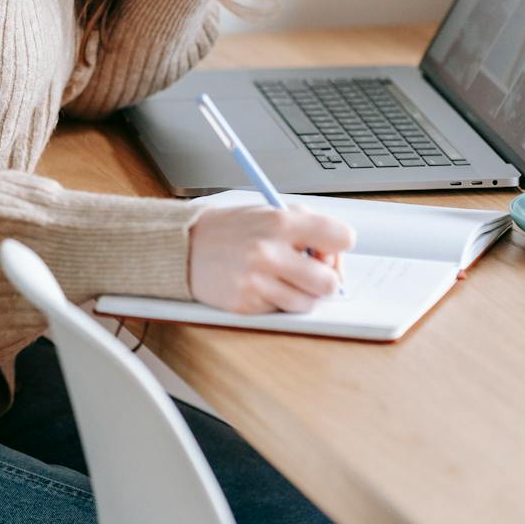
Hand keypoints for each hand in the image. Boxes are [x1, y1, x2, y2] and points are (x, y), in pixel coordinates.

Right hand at [187, 203, 355, 313]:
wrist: (183, 247)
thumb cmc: (231, 230)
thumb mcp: (268, 212)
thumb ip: (305, 227)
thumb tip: (335, 257)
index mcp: (280, 221)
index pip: (341, 237)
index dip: (338, 247)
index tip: (327, 250)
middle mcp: (269, 251)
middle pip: (329, 282)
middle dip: (324, 280)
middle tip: (309, 272)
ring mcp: (256, 280)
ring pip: (308, 303)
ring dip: (300, 294)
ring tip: (280, 278)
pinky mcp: (245, 304)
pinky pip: (280, 311)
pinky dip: (276, 302)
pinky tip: (259, 286)